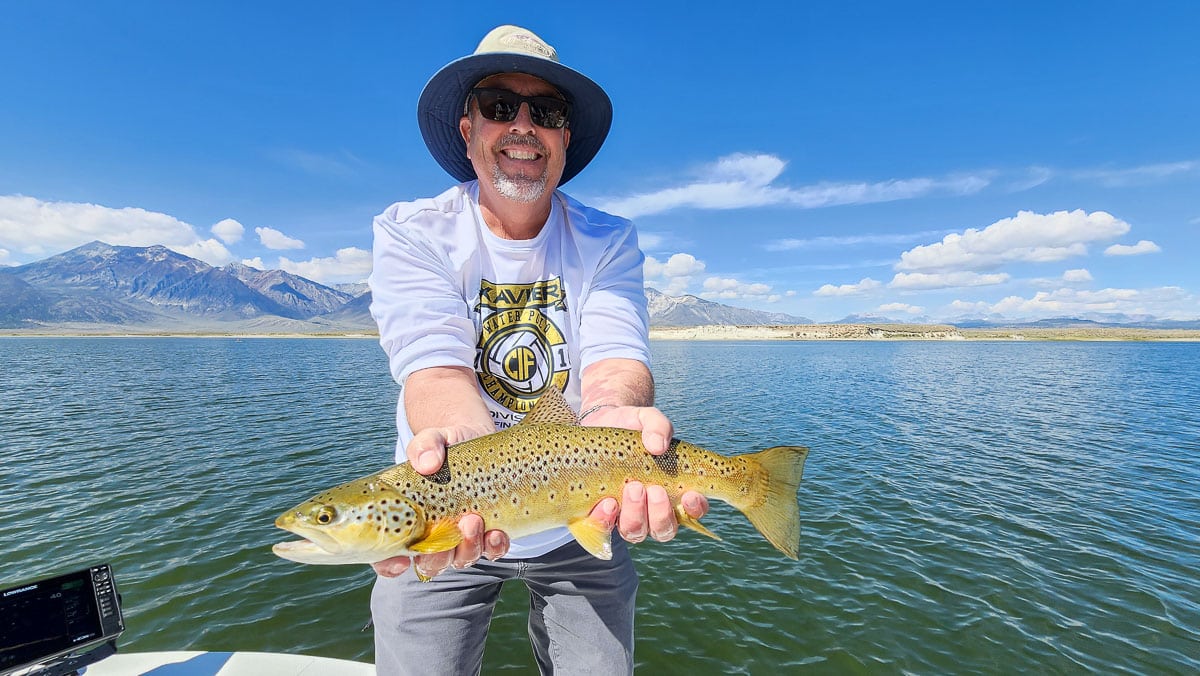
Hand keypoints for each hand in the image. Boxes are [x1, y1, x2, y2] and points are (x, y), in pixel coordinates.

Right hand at [373, 425, 509, 578]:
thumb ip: (424, 446)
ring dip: (468, 548)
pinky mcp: (489, 532)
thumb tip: (427, 463)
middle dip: (439, 556)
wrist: (479, 438)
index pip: (389, 555)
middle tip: (452, 527)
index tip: (400, 559)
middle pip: (430, 564)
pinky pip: (492, 551)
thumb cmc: (446, 445)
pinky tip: (497, 533)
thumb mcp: (433, 439)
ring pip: (461, 559)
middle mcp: (433, 536)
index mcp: (406, 520)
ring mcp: (462, 537)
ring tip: (474, 520)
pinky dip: (495, 547)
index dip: (390, 565)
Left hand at [582, 406, 709, 542]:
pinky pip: (604, 529)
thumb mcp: (646, 418)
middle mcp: (652, 510)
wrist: (599, 424)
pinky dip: (606, 520)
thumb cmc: (631, 426)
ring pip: (636, 533)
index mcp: (674, 491)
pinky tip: (607, 503)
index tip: (690, 494)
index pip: (693, 511)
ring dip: (636, 516)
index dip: (695, 509)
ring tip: (632, 488)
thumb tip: (658, 446)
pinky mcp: (601, 513)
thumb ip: (657, 425)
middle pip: (664, 530)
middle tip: (654, 489)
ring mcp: (626, 514)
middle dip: (661, 514)